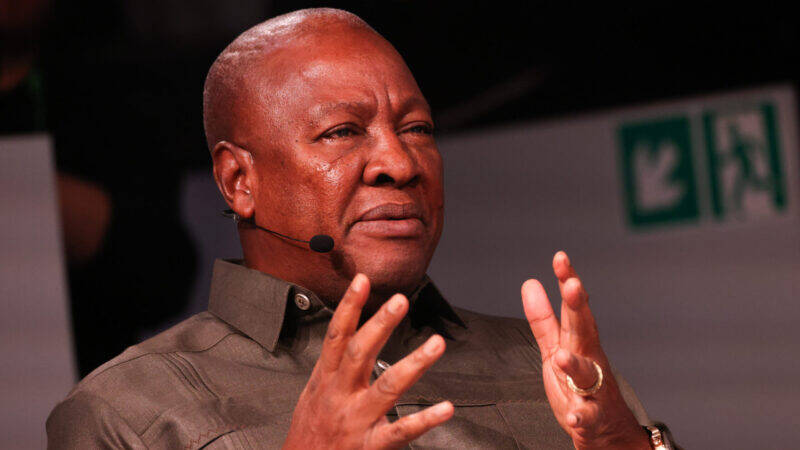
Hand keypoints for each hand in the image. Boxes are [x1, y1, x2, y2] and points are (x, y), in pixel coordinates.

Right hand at [284, 274, 453, 448]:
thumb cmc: (308, 435)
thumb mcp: (312, 395)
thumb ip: (333, 368)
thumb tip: (348, 338)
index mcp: (326, 380)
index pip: (337, 335)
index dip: (349, 306)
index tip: (362, 280)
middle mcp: (340, 395)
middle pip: (360, 352)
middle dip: (380, 324)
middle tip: (400, 300)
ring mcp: (357, 419)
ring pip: (388, 386)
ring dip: (414, 362)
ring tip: (436, 344)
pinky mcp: (371, 445)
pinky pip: (401, 430)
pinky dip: (425, 419)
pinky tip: (445, 408)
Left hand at [521, 252, 649, 449]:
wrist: (606, 430)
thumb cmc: (579, 384)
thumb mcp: (556, 347)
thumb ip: (543, 319)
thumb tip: (530, 283)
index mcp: (579, 340)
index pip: (574, 306)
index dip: (568, 281)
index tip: (560, 258)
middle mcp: (589, 359)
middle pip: (584, 329)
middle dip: (579, 307)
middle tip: (573, 285)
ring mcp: (593, 389)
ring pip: (585, 373)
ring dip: (574, 364)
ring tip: (562, 356)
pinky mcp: (592, 417)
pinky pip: (587, 415)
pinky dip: (582, 415)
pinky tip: (575, 415)